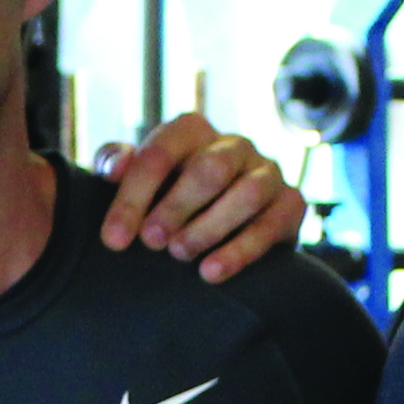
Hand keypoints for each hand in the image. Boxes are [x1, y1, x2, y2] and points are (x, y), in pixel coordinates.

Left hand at [93, 105, 306, 279]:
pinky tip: (210, 273)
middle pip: (210, 169)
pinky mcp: (291, 203)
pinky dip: (240, 251)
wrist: (230, 221)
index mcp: (192, 131)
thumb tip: (112, 169)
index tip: (113, 239)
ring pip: (247, 194)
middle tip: (152, 242)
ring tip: (180, 255)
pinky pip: (271, 225)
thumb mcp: (141, 177)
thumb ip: (116, 163)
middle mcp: (234, 144)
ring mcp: (267, 172)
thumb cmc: (171, 194)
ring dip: (209, 228)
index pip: (160, 154)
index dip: (133, 197)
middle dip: (176, 207)